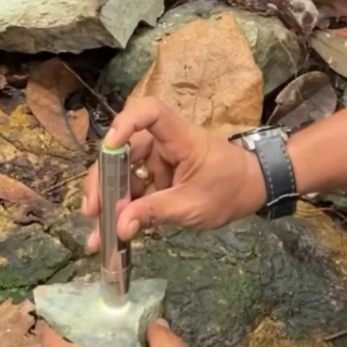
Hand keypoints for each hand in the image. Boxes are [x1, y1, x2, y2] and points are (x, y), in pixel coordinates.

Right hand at [82, 97, 265, 250]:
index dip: (125, 123)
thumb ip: (154, 213)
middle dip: (104, 181)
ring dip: (110, 201)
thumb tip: (120, 227)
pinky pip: (135, 188)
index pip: (150, 113)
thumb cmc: (230, 190)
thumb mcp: (192, 206)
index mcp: (179, 138)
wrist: (253, 190)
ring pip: (124, 173)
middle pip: (124, 150)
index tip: (108, 149)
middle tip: (92, 211)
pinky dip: (125, 208)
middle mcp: (164, 143)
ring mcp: (160, 160)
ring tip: (98, 234)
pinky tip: (114, 232)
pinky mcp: (159, 176)